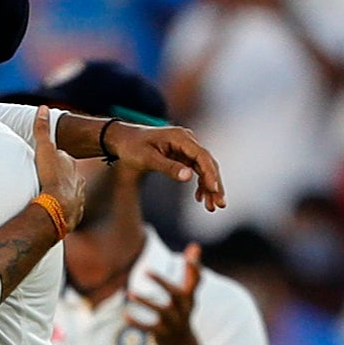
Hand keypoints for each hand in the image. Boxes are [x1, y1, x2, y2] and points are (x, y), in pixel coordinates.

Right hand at [33, 105, 85, 230]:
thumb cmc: (50, 177)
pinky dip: (63, 208)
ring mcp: (78, 196)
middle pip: (66, 175)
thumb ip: (43, 129)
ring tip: (47, 197)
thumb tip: (43, 107)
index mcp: (70, 164)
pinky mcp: (76, 212)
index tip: (43, 164)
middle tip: (43, 180)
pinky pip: (69, 208)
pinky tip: (54, 209)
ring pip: (69, 192)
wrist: (57, 207)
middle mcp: (78, 179)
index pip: (61, 158)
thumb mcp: (44, 150)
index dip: (51, 160)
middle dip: (58, 176)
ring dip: (61, 193)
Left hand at [103, 121, 225, 211]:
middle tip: (220, 204)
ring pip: (204, 168)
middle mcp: (187, 140)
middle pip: (207, 163)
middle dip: (214, 184)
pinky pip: (196, 170)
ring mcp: (186, 147)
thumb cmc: (132, 147)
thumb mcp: (148, 158)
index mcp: (180, 137)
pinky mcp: (183, 154)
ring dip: (209, 187)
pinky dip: (200, 184)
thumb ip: (168, 167)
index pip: (202, 156)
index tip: (215, 190)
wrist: (123, 140)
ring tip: (212, 207)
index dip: (210, 174)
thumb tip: (189, 177)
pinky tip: (199, 198)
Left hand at [127, 242, 201, 344]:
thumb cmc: (183, 311)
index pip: (195, 281)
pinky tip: (125, 314)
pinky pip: (148, 328)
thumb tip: (195, 245)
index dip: (194, 269)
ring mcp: (174, 323)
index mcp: (190, 297)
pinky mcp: (162, 334)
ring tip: (129, 293)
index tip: (190, 255)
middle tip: (146, 270)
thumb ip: (190, 270)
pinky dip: (137, 322)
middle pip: (175, 294)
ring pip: (160, 311)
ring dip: (145, 302)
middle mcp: (184, 309)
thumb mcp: (188, 293)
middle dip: (162, 282)